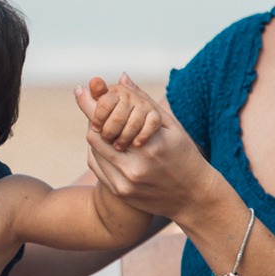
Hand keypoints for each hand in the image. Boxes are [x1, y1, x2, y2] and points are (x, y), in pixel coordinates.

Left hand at [75, 75, 215, 220]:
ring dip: (95, 136)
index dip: (91, 104)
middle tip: (92, 108)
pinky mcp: (120, 193)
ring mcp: (125, 183)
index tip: (81, 89)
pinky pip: (97, 168)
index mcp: (150, 147)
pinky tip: (106, 145)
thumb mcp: (171, 127)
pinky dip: (97, 153)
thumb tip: (121, 77)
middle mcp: (135, 167)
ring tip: (102, 125)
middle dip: (93, 119)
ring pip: (94, 152)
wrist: (193, 197)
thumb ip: (144, 102)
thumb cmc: (185, 155)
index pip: (107, 120)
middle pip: (96, 136)